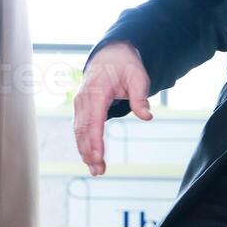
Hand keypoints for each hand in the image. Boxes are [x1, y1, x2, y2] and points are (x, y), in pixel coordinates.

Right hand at [73, 40, 152, 176]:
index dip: (94, 140)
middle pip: (83, 129)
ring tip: (95, 170)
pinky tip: (89, 158)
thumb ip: (140, 97)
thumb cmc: (125, 66)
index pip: (93, 119)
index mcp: (97, 91)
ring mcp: (80, 103)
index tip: (98, 157)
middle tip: (98, 171)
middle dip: (89, 151)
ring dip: (85, 151)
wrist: (110, 55)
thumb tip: (147, 116)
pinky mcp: (81, 108)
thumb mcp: (138, 77)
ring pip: (79, 131)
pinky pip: (79, 128)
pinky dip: (83, 143)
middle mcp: (84, 98)